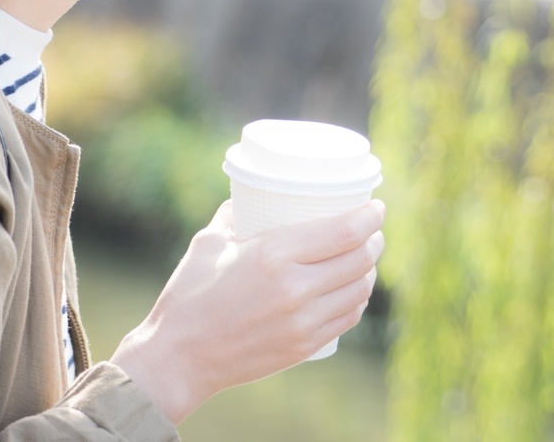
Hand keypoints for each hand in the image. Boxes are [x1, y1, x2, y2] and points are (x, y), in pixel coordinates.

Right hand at [109, 198, 384, 422]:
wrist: (178, 358)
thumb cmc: (189, 295)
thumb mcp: (210, 241)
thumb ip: (235, 214)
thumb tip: (252, 195)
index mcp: (274, 253)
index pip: (345, 231)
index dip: (370, 216)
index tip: (375, 207)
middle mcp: (295, 287)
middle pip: (359, 259)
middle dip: (374, 240)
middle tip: (371, 230)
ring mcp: (303, 321)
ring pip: (359, 290)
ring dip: (369, 270)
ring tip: (364, 258)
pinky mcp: (303, 346)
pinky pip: (346, 319)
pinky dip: (356, 300)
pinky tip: (351, 290)